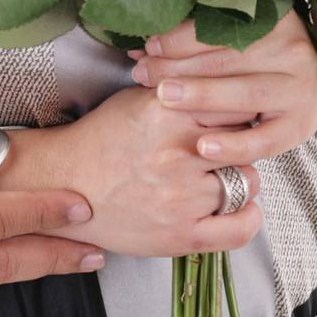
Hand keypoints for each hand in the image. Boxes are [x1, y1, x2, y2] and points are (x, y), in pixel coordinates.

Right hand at [0, 85, 262, 258]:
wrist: (68, 184)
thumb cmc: (103, 138)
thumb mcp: (138, 98)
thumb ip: (179, 89)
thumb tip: (218, 81)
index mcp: (168, 112)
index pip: (232, 102)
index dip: (239, 105)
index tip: (239, 109)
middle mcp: (178, 153)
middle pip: (245, 139)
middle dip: (244, 139)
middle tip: (235, 140)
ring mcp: (183, 197)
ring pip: (247, 180)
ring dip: (243, 175)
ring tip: (228, 171)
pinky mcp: (183, 235)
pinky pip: (238, 228)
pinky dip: (248, 218)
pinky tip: (244, 207)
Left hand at [127, 5, 316, 166]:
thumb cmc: (270, 52)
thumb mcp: (250, 29)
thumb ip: (209, 29)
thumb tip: (150, 41)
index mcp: (277, 20)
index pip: (221, 26)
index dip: (180, 36)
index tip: (149, 44)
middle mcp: (292, 52)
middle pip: (227, 58)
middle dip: (178, 65)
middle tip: (143, 71)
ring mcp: (299, 91)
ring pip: (244, 94)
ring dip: (200, 96)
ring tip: (163, 96)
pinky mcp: (301, 128)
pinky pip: (264, 140)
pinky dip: (233, 145)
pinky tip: (202, 146)